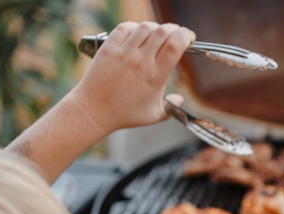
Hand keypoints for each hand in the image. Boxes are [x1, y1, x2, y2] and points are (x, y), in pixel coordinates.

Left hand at [70, 21, 195, 133]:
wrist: (94, 110)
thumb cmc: (123, 114)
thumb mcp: (153, 115)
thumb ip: (171, 107)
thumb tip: (180, 99)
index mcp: (155, 76)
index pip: (176, 45)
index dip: (186, 36)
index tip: (189, 38)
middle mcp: (140, 62)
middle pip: (163, 32)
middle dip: (175, 29)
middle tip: (176, 35)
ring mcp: (123, 53)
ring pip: (145, 27)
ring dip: (155, 27)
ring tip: (157, 35)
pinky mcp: (108, 48)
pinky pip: (125, 28)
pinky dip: (135, 27)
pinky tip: (138, 35)